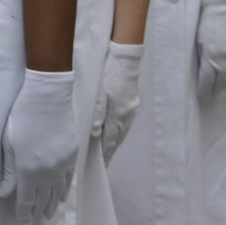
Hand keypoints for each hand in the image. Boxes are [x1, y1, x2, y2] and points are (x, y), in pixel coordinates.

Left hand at [0, 70, 76, 224]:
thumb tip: (4, 195)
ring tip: (48, 214)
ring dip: (52, 205)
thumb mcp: (8, 144)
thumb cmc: (22, 117)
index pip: (26, 202)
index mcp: (27, 170)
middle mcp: (47, 172)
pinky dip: (64, 191)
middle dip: (38, 213)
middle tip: (36, 223)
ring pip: (58, 192)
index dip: (25, 216)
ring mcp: (62, 165)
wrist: (48, 96)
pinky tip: (62, 196)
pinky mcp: (72, 155)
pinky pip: (69, 180)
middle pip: (43, 200)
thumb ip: (8, 172)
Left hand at [89, 43, 142, 163]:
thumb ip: (96, 115)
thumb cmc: (108, 73)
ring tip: (107, 153)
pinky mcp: (132, 103)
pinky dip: (118, 132)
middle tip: (101, 165)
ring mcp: (131, 110)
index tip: (99, 167)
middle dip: (109, 152)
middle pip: (117, 140)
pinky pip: (125, 123)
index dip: (104, 155)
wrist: (125, 57)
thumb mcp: (98, 93)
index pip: (109, 142)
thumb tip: (93, 135)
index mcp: (117, 115)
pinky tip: (114, 133)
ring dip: (114, 142)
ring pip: (121, 132)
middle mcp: (126, 116)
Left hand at [194, 0, 225, 101]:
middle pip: (220, 82)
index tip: (202, 97)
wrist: (225, 8)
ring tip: (220, 85)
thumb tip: (203, 75)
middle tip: (210, 93)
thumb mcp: (199, 43)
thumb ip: (203, 60)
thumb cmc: (207, 24)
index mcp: (211, 58)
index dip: (204, 92)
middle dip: (214, 89)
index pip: (207, 82)